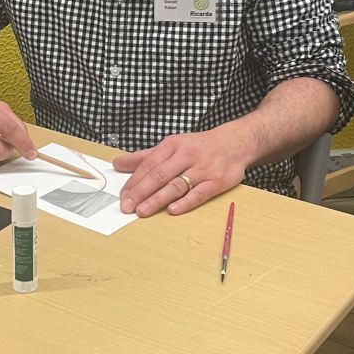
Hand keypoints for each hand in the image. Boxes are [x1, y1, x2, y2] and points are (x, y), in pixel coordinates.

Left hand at [114, 128, 249, 216]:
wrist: (235, 142)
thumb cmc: (199, 146)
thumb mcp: (171, 145)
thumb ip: (144, 156)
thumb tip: (118, 163)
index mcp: (173, 145)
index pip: (149, 164)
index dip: (134, 181)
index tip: (123, 195)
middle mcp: (186, 156)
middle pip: (159, 175)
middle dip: (141, 192)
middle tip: (127, 206)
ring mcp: (202, 169)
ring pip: (177, 185)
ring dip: (158, 199)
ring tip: (142, 211)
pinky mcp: (217, 181)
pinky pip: (200, 193)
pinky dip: (186, 202)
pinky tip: (173, 210)